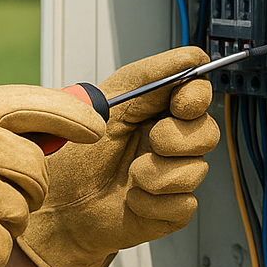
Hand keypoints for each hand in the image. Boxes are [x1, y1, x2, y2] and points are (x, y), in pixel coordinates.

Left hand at [16, 47, 218, 266]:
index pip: (197, 93)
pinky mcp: (171, 210)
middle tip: (150, 141)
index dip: (196, 96)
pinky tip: (131, 199)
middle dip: (177, 138)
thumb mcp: (103, 105)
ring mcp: (172, 176)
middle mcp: (168, 142)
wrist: (58, 206)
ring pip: (196, 169)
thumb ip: (146, 77)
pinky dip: (151, 202)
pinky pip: (182, 204)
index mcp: (154, 111)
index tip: (181, 104)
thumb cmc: (73, 157)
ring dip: (156, 173)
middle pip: (208, 131)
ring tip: (130, 175)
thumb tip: (189, 56)